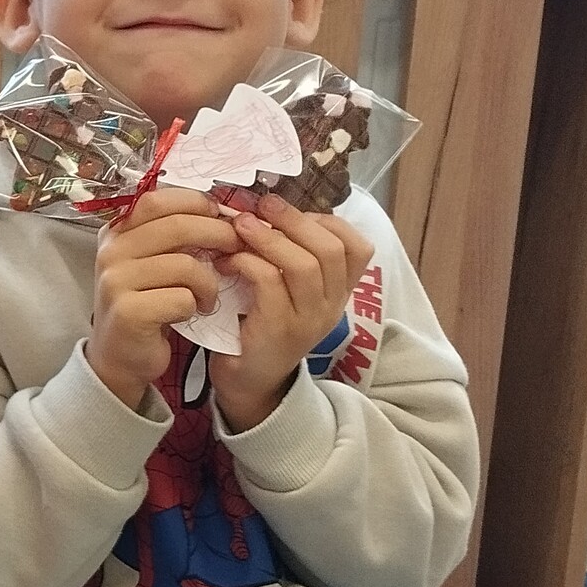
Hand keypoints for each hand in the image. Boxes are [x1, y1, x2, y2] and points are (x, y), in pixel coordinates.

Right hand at [88, 187, 238, 408]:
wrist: (119, 358)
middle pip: (177, 226)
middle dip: (217, 235)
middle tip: (236, 248)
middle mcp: (111, 252)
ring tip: (209, 296)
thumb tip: (219, 211)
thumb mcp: (151, 262)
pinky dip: (195, 306)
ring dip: (209, 282)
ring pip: (185, 265)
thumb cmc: (145, 305)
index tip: (221, 217)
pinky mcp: (129, 312)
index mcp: (116, 232)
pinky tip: (191, 314)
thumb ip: (172, 235)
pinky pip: (182, 298)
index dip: (197, 203)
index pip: (158, 199)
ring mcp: (116, 281)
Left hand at [209, 193, 373, 430]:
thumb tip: (268, 208)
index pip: (358, 249)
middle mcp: (332, 306)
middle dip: (293, 220)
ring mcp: (308, 320)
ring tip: (240, 226)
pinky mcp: (279, 330)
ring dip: (268, 238)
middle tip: (261, 205)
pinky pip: (270, 283)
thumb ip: (288, 255)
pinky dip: (247, 263)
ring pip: (303, 265)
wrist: (247, 381)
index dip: (328, 221)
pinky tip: (228, 261)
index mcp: (338, 292)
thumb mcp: (286, 289)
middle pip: (330, 250)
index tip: (293, 211)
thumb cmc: (262, 324)